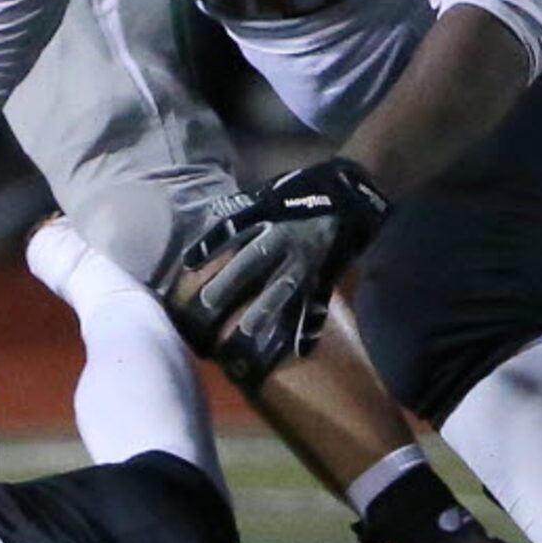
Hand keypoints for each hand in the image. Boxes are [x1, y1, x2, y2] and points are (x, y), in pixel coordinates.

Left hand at [175, 158, 388, 386]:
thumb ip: (243, 212)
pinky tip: (301, 350)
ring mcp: (307, 260)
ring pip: (284, 287)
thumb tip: (212, 224)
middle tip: (207, 302)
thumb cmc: (305, 192)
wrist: (353, 193)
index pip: (234, 231)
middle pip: (254, 260)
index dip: (210, 245)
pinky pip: (318, 303)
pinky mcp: (326, 275)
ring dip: (266, 309)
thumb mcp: (271, 194)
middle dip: (231, 282)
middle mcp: (287, 240)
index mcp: (271, 217)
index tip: (188, 264)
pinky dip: (310, 327)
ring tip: (248, 330)